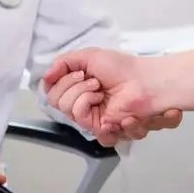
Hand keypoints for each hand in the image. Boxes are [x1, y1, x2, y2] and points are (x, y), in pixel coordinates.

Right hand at [41, 48, 182, 145]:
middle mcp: (84, 107)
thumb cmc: (121, 68)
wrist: (148, 80)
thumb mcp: (87, 56)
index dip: (63, 84)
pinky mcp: (113, 132)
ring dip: (90, 100)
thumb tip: (45, 77)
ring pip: (77, 118)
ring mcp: (98, 121)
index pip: (53, 95)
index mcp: (76, 91)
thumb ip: (62, 63)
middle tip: (97, 83)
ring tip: (109, 94)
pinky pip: (102, 135)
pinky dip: (113, 123)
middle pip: (61, 106)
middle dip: (78, 89)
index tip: (80, 74)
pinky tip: (126, 115)